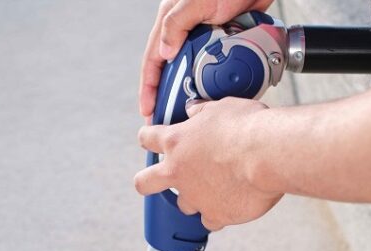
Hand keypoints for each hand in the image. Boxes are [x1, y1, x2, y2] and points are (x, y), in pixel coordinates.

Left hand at [135, 98, 282, 230]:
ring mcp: (195, 196)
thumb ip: (203, 113)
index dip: (149, 139)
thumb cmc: (248, 128)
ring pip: (183, 205)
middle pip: (144, 183)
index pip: (147, 139)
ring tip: (215, 190)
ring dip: (194, 199)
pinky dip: (219, 215)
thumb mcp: (222, 108)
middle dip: (147, 182)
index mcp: (176, 141)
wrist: (267, 155)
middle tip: (161, 179)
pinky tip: (231, 205)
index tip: (154, 140)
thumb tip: (195, 110)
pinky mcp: (216, 214)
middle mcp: (179, 172)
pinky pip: (211, 221)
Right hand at [139, 0, 273, 119]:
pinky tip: (216, 94)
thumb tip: (164, 53)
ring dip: (192, 89)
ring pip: (193, 69)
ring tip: (190, 113)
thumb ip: (176, 24)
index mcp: (171, 20)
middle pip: (172, 69)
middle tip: (168, 119)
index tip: (148, 110)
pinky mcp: (222, 39)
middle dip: (168, 96)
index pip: (153, 60)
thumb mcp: (197, 2)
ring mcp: (203, 36)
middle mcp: (184, 30)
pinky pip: (214, 64)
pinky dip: (214, 80)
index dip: (149, 87)